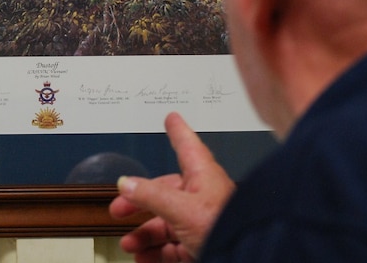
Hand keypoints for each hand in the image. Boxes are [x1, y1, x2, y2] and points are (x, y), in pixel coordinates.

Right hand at [109, 112, 234, 262]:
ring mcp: (202, 222)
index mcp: (202, 177)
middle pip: (166, 193)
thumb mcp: (182, 209)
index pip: (187, 146)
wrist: (245, 258)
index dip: (177, 131)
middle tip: (120, 208)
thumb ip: (152, 196)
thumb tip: (126, 183)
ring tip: (131, 243)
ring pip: (167, 223)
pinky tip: (144, 257)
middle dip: (140, 203)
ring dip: (145, 234)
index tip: (172, 118)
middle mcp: (202, 197)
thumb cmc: (226, 228)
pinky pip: (173, 246)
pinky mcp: (201, 245)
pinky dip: (157, 252)